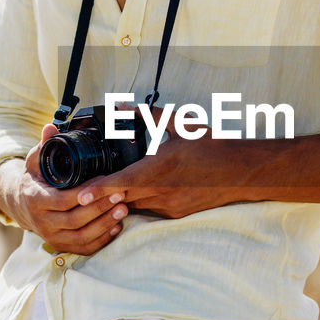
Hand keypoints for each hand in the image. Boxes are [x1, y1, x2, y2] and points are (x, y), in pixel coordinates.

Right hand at [0, 125, 128, 255]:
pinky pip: (84, 248)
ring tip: (123, 209)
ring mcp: (51, 237)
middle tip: (121, 195)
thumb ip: (45, 145)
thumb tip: (51, 127)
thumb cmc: (34, 179)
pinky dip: (102, 239)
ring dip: (104, 225)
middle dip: (100, 208)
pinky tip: (117, 226)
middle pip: (75, 220)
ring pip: (81, 237)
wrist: (21, 204)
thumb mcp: (35, 160)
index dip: (85, 194)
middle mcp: (41, 222)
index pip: (62, 200)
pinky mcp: (61, 246)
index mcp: (35, 200)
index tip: (104, 182)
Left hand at [75, 129, 249, 219]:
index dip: (98, 190)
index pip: (121, 183)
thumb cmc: (212, 146)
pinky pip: (148, 209)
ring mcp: (169, 205)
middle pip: (121, 199)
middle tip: (82, 189)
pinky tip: (136, 191)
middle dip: (102, 195)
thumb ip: (148, 114)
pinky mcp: (175, 213)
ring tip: (106, 189)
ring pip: (133, 206)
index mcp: (160, 168)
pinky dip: (138, 201)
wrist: (240, 171)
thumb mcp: (180, 124)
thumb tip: (122, 106)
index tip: (80, 193)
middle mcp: (162, 191)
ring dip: (120, 199)